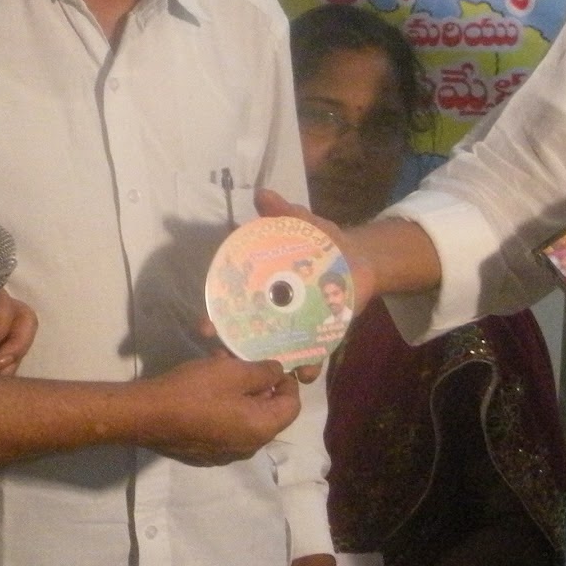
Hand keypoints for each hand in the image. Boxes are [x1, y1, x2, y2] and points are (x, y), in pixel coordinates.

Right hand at [135, 352, 300, 465]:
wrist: (146, 416)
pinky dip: (225, 409)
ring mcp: (226, 454)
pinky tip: (205, 393)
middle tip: (241, 363)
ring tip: (220, 371)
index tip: (272, 365)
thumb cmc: (193, 391)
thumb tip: (278, 374)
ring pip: (246, 420)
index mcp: (261, 429)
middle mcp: (249, 447)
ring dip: (240, 395)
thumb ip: (263, 372)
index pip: (293, 406)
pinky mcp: (206, 454)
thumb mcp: (233, 372)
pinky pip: (226, 429)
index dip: (288, 382)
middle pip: (268, 414)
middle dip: (260, 386)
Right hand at [232, 188, 358, 381]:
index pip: (232, 302)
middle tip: (228, 353)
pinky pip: (310, 355)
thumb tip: (262, 194)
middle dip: (235, 346)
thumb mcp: (305, 225)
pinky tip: (306, 371)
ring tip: (272, 369)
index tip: (206, 325)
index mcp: (262, 286)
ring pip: (275, 351)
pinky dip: (308, 365)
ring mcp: (295, 327)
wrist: (359, 259)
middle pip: (248, 333)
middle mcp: (272, 312)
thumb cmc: (324, 243)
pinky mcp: (318, 337)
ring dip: (269, 363)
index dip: (216, 314)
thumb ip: (284, 213)